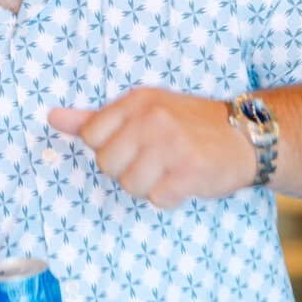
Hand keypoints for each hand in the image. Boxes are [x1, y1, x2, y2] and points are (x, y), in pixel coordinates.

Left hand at [49, 88, 255, 208]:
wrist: (248, 136)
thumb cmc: (190, 125)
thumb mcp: (144, 110)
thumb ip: (97, 118)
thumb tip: (53, 118)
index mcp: (137, 101)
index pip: (91, 136)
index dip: (110, 149)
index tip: (135, 145)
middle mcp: (151, 119)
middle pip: (107, 165)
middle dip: (129, 170)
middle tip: (157, 159)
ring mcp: (170, 144)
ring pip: (130, 185)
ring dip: (150, 186)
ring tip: (171, 170)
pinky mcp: (188, 171)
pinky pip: (157, 199)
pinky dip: (171, 197)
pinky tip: (186, 180)